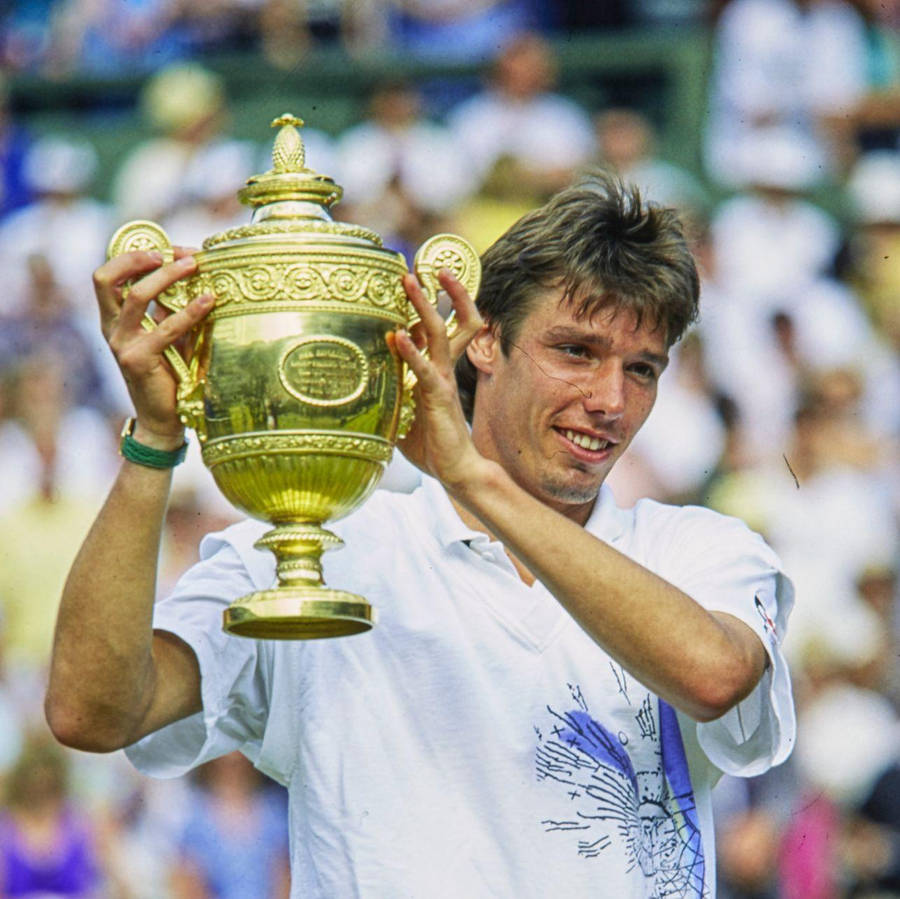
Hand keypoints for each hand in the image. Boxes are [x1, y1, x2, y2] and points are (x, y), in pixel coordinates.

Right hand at [93, 247, 213, 448]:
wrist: (163, 418)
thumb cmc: (170, 373)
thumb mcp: (168, 333)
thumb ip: (170, 308)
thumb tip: (193, 274)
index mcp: (113, 318)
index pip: (109, 275)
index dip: (135, 255)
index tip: (172, 249)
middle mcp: (111, 327)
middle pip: (107, 277)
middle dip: (140, 257)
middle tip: (176, 253)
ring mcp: (121, 343)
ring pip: (136, 296)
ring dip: (167, 276)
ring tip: (194, 266)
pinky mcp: (138, 359)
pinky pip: (165, 328)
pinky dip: (190, 311)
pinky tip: (209, 300)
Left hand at [390, 268, 484, 490]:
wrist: (455, 470)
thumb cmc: (430, 445)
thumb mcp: (401, 415)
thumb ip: (388, 398)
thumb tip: (360, 392)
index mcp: (436, 371)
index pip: (437, 329)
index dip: (428, 304)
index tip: (415, 279)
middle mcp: (442, 370)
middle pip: (449, 321)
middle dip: (439, 292)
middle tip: (422, 266)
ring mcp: (442, 381)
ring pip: (440, 334)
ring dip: (425, 306)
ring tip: (412, 281)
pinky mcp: (438, 398)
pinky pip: (424, 369)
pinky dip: (410, 351)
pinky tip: (397, 335)